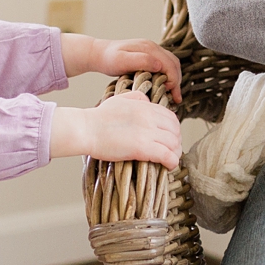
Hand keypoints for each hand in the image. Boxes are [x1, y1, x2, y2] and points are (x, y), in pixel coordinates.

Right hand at [51, 86, 182, 168]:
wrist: (87, 129)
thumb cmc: (100, 117)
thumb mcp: (121, 99)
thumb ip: (138, 98)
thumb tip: (149, 103)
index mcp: (146, 106)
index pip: (171, 118)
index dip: (174, 130)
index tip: (170, 139)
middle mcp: (149, 117)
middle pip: (175, 130)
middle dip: (177, 142)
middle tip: (172, 151)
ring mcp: (146, 132)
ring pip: (173, 143)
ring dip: (176, 153)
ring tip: (171, 160)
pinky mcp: (141, 148)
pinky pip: (166, 154)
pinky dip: (172, 161)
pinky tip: (169, 166)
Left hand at [76, 35, 181, 101]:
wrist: (99, 53)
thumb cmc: (109, 59)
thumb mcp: (122, 61)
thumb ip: (141, 61)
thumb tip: (160, 65)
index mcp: (149, 48)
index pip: (170, 64)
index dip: (174, 80)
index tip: (172, 94)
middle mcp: (152, 47)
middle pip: (173, 63)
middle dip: (177, 80)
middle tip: (177, 98)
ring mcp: (150, 50)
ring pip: (170, 63)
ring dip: (174, 78)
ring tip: (173, 95)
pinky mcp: (147, 55)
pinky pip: (163, 64)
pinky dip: (168, 75)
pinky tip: (164, 86)